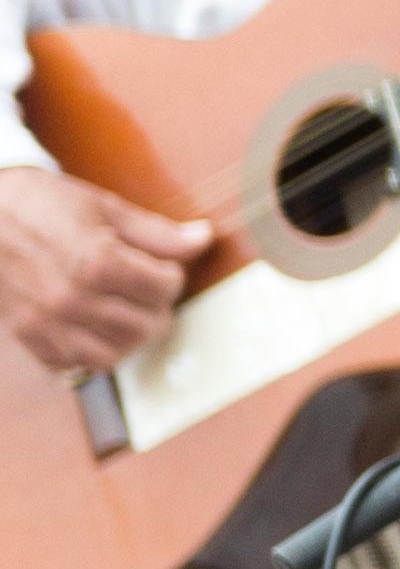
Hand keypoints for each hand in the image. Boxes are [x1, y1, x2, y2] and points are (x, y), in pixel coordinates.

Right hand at [0, 167, 202, 375]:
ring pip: (113, 355)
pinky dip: (89, 352)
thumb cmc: (40, 204)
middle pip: (146, 327)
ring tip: (124, 311)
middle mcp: (72, 299)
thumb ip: (156, 232)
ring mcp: (47, 322)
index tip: (159, 266)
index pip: (166, 288)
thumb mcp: (103, 207)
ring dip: (128, 336)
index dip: (170, 275)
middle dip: (155, 308)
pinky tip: (92, 326)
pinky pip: (73, 364)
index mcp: (97, 263)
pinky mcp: (27, 336)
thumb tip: (204, 238)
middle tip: (146, 291)